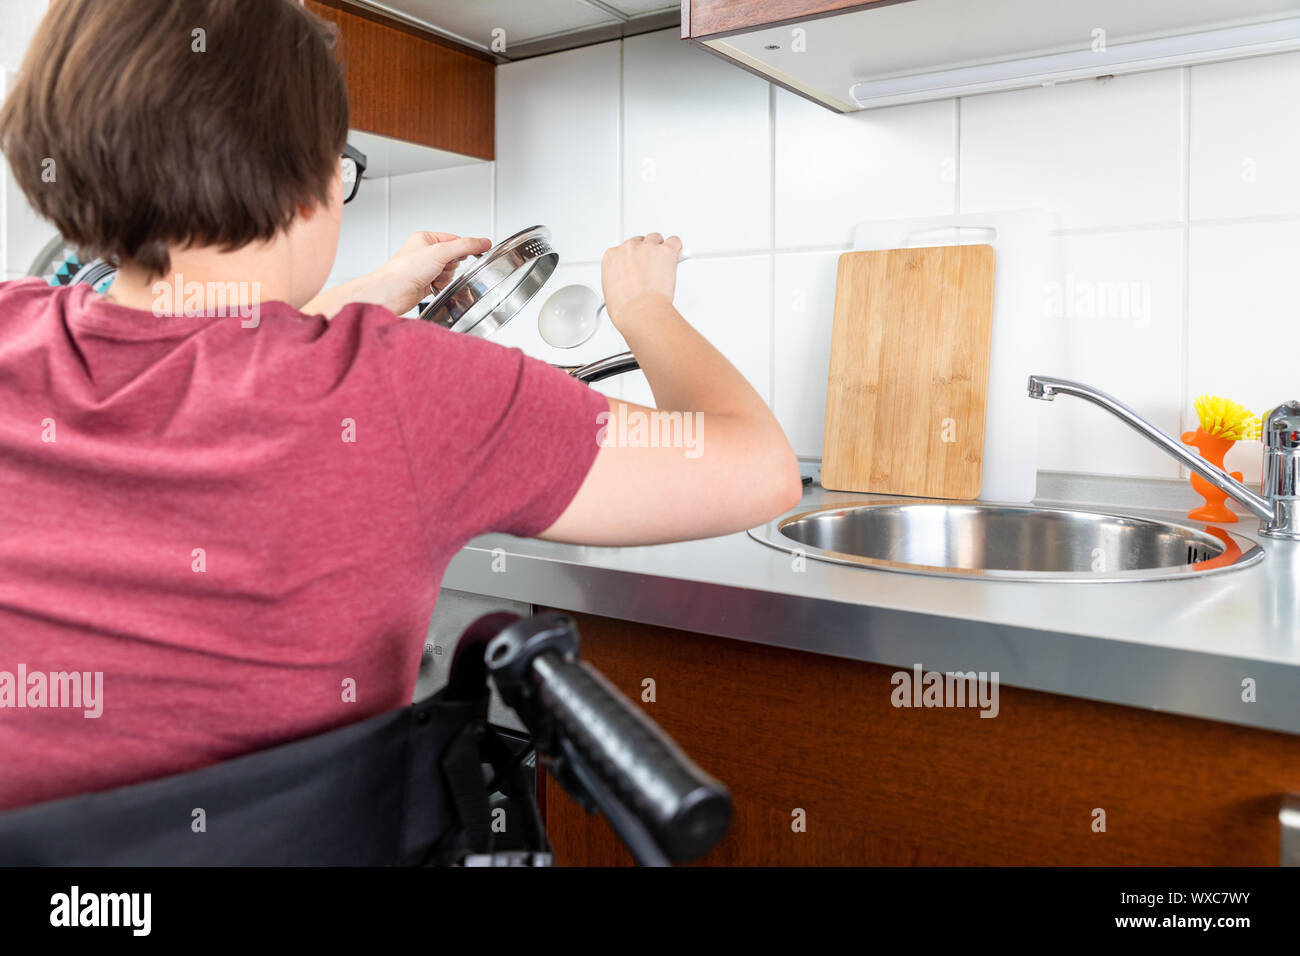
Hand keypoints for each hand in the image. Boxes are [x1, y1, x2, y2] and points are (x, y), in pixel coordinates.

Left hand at [358, 231, 490, 315]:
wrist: (391, 293)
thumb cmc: (405, 270)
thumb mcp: (440, 252)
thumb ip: (465, 246)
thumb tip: (483, 242)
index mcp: (425, 239)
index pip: (455, 240)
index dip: (464, 249)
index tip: (476, 253)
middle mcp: (424, 252)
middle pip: (454, 258)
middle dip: (451, 266)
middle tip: (441, 267)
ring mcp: (425, 268)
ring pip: (450, 272)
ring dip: (446, 277)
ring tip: (434, 278)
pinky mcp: (425, 283)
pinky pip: (443, 283)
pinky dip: (441, 286)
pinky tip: (432, 287)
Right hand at [601, 233, 682, 327]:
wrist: (640, 312)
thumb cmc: (626, 309)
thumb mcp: (611, 292)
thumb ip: (619, 280)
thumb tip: (628, 282)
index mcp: (612, 257)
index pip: (624, 250)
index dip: (634, 259)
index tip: (639, 267)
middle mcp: (628, 248)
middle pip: (641, 242)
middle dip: (647, 253)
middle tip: (652, 269)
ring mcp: (647, 248)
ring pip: (656, 239)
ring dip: (661, 250)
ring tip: (664, 266)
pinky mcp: (665, 251)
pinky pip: (674, 241)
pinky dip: (676, 249)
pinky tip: (676, 258)